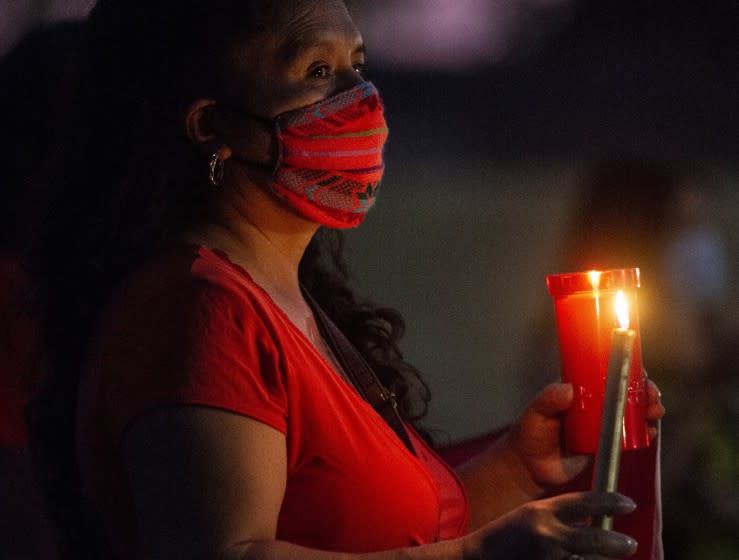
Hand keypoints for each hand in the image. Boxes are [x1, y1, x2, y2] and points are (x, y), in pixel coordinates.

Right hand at [464, 492, 638, 559]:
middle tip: (629, 544)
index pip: (584, 501)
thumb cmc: (508, 537)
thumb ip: (562, 517)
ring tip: (598, 557)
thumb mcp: (533, 515)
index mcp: (542, 511)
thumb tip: (596, 519)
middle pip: (595, 539)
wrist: (478, 559)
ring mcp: (547, 558)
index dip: (610, 502)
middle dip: (616, 544)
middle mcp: (546, 534)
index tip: (629, 504)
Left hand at [502, 379, 664, 492]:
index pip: (604, 373)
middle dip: (643, 390)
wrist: (529, 468)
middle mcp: (592, 404)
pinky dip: (644, 433)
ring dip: (647, 409)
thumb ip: (548, 400)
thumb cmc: (529, 435)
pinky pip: (629, 436)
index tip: (638, 372)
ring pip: (630, 412)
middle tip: (652, 395)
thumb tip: (567, 389)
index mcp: (577, 390)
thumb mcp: (536, 413)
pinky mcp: (605, 444)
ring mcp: (600, 424)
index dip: (625, 370)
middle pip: (624, 392)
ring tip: (654, 411)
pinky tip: (650, 433)